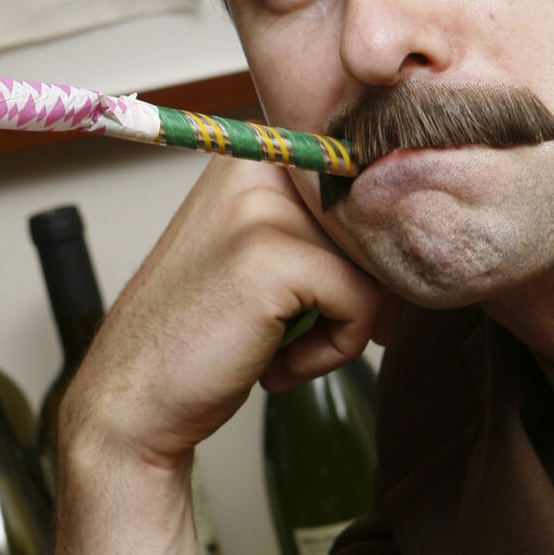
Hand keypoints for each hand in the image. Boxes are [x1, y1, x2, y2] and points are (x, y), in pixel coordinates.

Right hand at [54, 159, 388, 554]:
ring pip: (375, 260)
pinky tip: (280, 367)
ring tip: (290, 349)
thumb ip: (326, 224)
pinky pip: (361, 301)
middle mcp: (257, 164)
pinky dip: (335, 349)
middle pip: (377, 216)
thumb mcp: (264, 254)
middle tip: (325, 334)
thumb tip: (419, 224)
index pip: (365, 179)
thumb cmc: (203, 336)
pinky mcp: (270, 256)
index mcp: (256, 152)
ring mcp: (260, 207)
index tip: (343, 299)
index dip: (369, 249)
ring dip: (350, 323)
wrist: (133, 402)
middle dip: (370, 287)